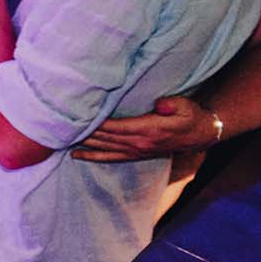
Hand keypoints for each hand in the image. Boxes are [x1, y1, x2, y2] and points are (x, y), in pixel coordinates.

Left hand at [74, 96, 217, 161]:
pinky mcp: (136, 154)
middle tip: (58, 128)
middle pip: (104, 138)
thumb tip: (160, 104)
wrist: (202, 134)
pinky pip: (111, 157)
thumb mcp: (186, 105)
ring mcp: (136, 150)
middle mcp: (138, 143)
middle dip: (82, 133)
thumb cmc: (191, 115)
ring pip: (104, 148)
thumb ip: (173, 104)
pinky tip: (77, 155)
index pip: (115, 126)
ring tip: (60, 140)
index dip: (95, 123)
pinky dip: (93, 156)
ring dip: (83, 144)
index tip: (76, 117)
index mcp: (148, 130)